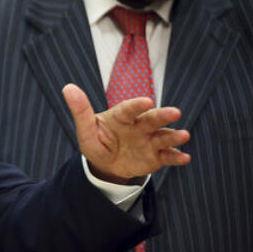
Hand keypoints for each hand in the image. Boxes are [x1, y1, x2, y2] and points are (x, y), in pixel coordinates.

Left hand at [63, 83, 189, 182]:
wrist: (106, 164)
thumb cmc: (96, 141)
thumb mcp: (86, 129)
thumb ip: (80, 110)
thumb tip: (68, 87)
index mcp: (121, 116)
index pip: (129, 109)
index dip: (137, 105)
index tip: (146, 101)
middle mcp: (139, 126)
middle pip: (152, 119)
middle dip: (163, 115)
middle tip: (175, 112)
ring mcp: (149, 141)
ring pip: (163, 136)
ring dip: (174, 136)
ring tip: (184, 135)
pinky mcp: (156, 156)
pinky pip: (167, 156)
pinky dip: (176, 156)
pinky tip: (184, 158)